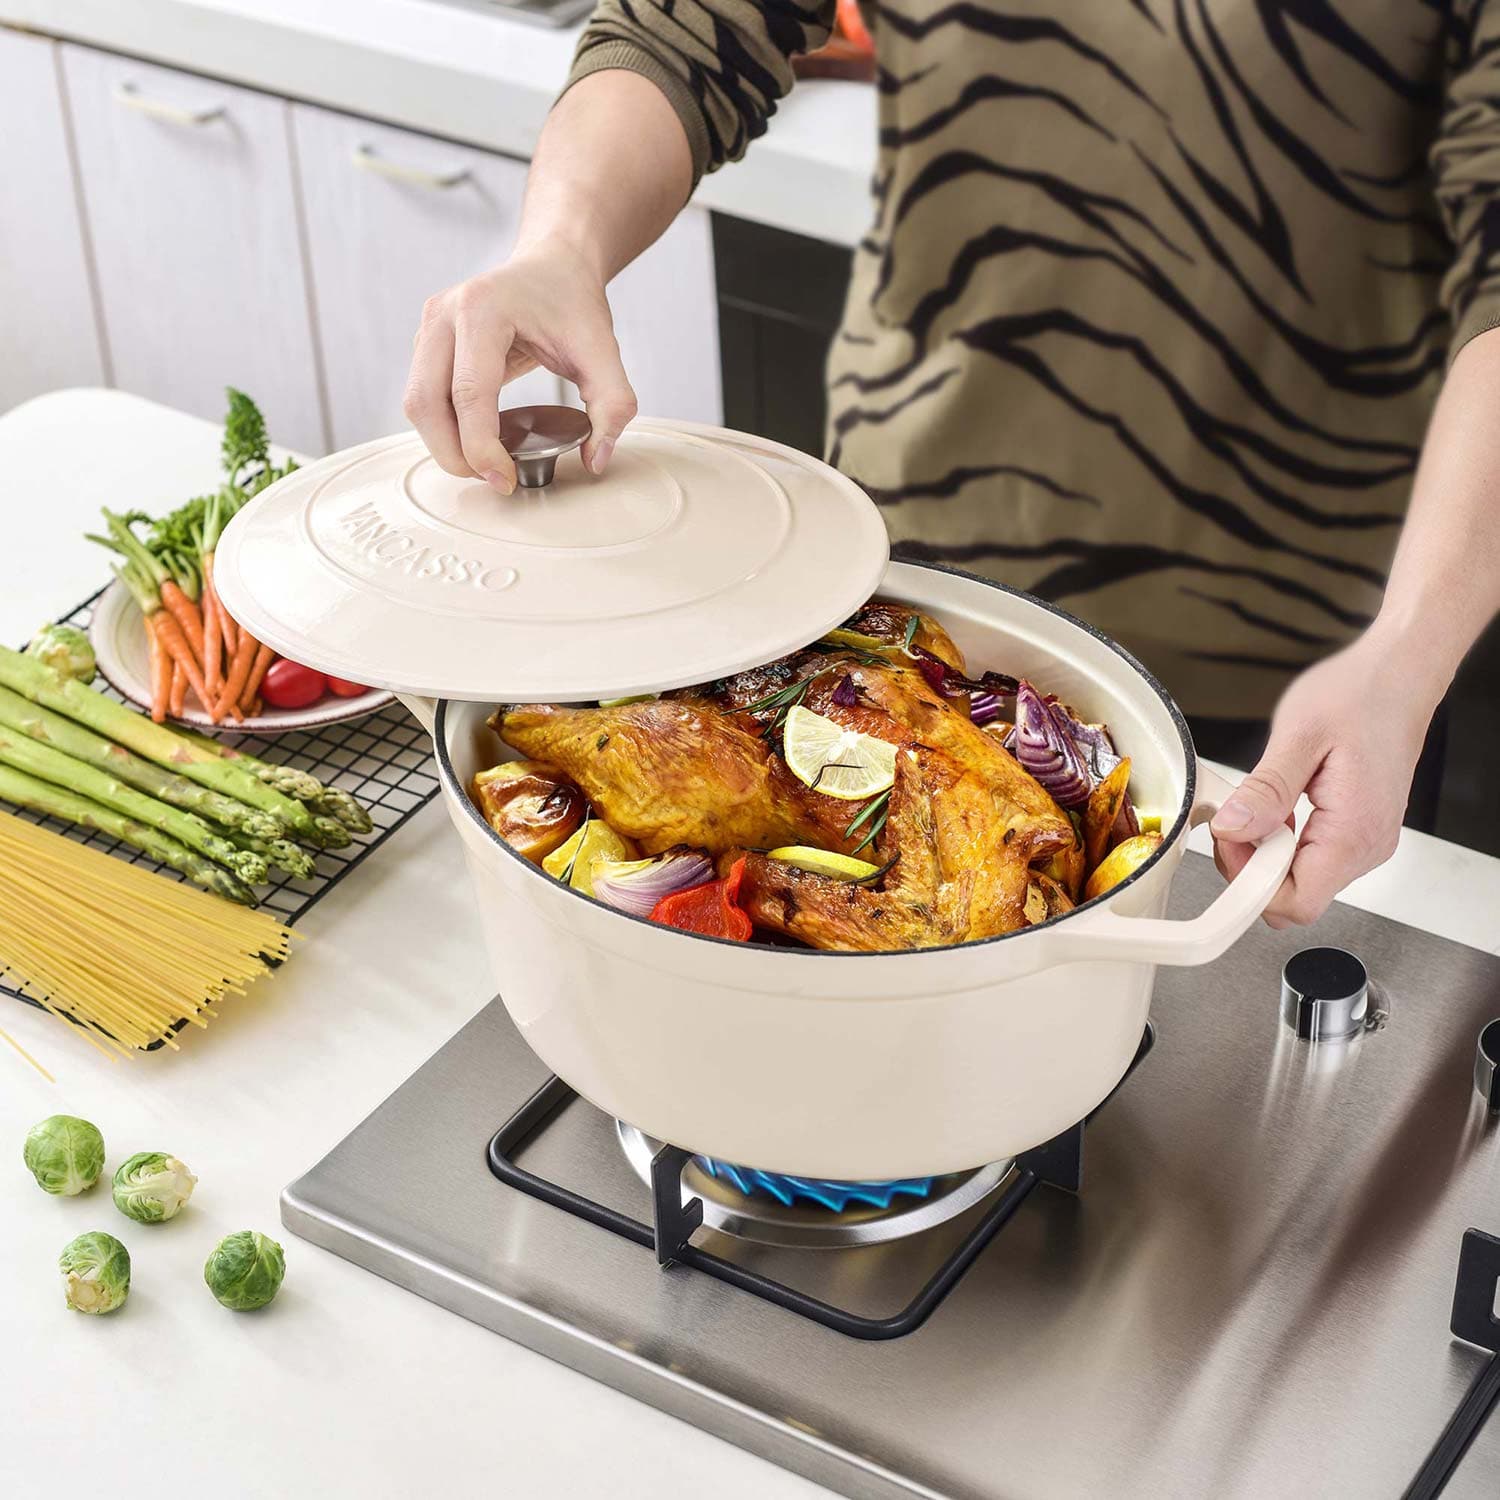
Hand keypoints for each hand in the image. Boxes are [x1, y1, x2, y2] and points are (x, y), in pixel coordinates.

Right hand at [403, 238, 636, 492]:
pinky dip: (445, 427)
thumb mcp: (604, 351)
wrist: (554, 264)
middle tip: (493, 479)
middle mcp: (444, 314)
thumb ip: (612, 405)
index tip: (505, 480)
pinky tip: (479, 439)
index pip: (468, 394)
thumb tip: (595, 459)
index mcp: (482, 309)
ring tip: (486, 463)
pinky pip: (424, 396)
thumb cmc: (572, 302)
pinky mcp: (427, 342)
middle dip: (453, 454)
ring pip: (417, 403)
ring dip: (444, 444)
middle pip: (425, 402)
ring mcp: (429, 326)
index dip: (481, 448)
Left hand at [1208, 631, 1438, 926]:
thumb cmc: (1359, 696)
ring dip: (1265, 852)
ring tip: (1260, 804)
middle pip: (1294, 897)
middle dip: (1251, 866)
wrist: (1397, 676)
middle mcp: (1366, 847)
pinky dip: (1281, 840)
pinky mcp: (1357, 832)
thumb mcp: (1299, 737)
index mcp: (1353, 832)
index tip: (1231, 839)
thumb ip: (1265, 791)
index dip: (1249, 882)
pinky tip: (1277, 806)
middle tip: (1237, 818)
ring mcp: (1365, 843)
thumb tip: (1231, 829)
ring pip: (1299, 880)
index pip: (1295, 903)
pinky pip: (1310, 858)